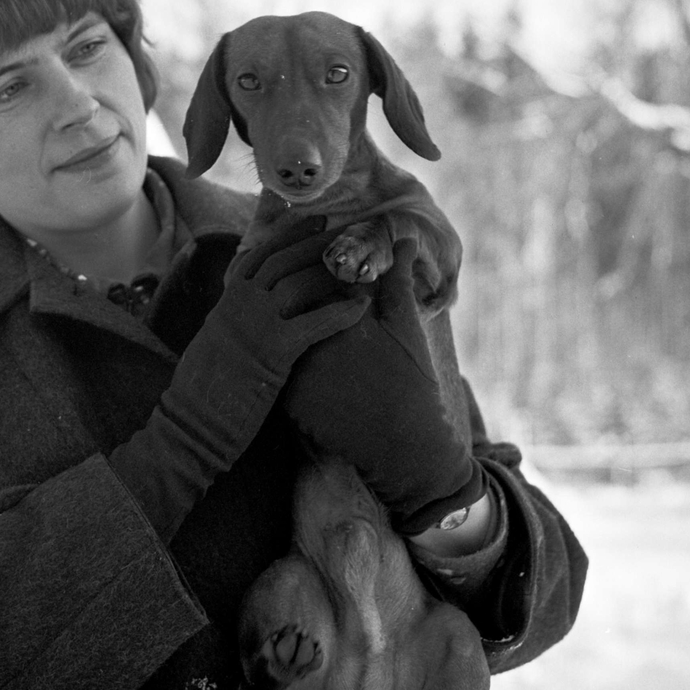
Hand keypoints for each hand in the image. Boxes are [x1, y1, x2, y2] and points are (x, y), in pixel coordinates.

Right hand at [110, 217, 368, 540]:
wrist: (191, 423)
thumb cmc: (202, 390)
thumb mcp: (213, 339)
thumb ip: (231, 317)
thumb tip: (241, 305)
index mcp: (226, 299)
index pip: (257, 253)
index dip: (285, 233)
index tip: (307, 218)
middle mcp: (239, 302)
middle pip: (283, 259)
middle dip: (314, 241)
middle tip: (341, 228)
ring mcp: (256, 323)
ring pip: (298, 282)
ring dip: (331, 271)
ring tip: (358, 264)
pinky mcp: (274, 350)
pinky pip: (315, 323)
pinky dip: (340, 313)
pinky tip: (361, 308)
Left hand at [281, 238, 484, 535]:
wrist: (406, 449)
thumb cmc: (413, 384)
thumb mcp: (407, 328)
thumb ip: (397, 280)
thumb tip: (404, 239)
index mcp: (339, 322)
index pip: (311, 281)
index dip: (315, 271)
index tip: (324, 270)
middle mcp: (312, 347)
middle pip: (289, 309)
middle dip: (296, 300)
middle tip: (314, 305)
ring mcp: (297, 377)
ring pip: (279, 339)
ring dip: (284, 328)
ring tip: (310, 338)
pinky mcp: (290, 404)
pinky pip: (276, 371)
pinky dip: (283, 362)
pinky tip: (295, 358)